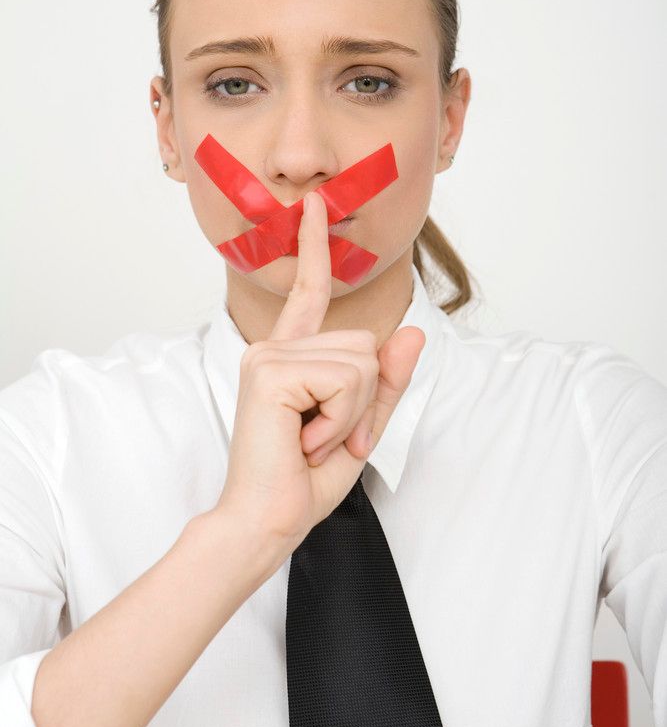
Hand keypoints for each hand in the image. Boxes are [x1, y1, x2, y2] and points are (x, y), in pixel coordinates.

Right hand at [216, 189, 425, 557]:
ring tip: (312, 440)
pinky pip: (346, 379)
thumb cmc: (302, 482)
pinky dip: (342, 418)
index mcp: (288, 357)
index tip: (315, 205)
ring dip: (354, 413)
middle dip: (365, 399)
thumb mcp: (359, 428)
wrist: (266, 521)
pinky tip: (305, 440)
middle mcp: (272, 347)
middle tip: (325, 437)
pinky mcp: (271, 371)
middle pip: (365, 343)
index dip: (315, 248)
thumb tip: (410, 333)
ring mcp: (268, 355)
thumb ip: (385, 383)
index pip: (308, 293)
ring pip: (362, 360)